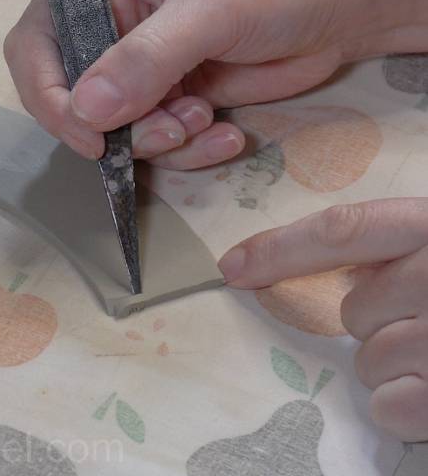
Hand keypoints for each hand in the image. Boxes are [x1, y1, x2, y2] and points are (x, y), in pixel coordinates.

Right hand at [5, 0, 427, 167]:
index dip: (49, 96)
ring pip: (117, 130)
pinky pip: (158, 142)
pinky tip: (227, 132)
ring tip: (206, 118)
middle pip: (74, 99)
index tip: (89, 137)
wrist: (345, 7)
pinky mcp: (173, 98)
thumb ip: (146, 59)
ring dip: (160, 141)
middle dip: (120, 127)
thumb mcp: (209, 11)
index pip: (35, 46)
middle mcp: (110, 27)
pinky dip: (189, 149)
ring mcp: (142, 68)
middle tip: (171, 129)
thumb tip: (87, 112)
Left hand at [219, 198, 427, 441]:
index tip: (230, 268)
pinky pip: (393, 408)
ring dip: (389, 364)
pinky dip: (404, 407)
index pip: (343, 231)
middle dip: (372, 320)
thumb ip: (391, 245)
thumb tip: (332, 269)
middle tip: (414, 318)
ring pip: (370, 361)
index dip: (279, 249)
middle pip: (355, 309)